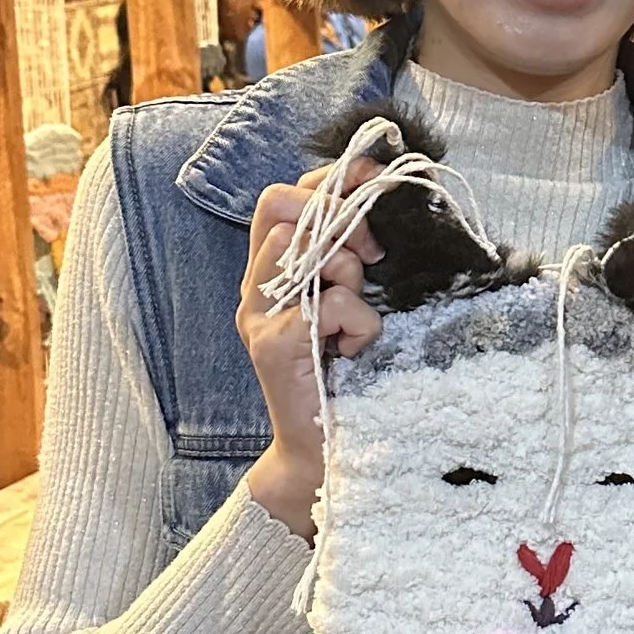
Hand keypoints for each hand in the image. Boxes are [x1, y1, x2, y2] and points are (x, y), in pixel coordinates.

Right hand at [238, 162, 383, 535]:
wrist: (320, 454)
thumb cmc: (344, 378)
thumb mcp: (349, 303)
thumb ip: (349, 257)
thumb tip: (377, 200)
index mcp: (272, 273)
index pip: (283, 196)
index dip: (330, 179)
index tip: (373, 185)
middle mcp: (256, 289)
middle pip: (283, 205)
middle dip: (339, 220)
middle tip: (370, 261)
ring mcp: (259, 317)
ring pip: (309, 249)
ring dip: (350, 278)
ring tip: (354, 323)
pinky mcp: (274, 347)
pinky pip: (331, 304)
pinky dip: (361, 326)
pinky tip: (355, 354)